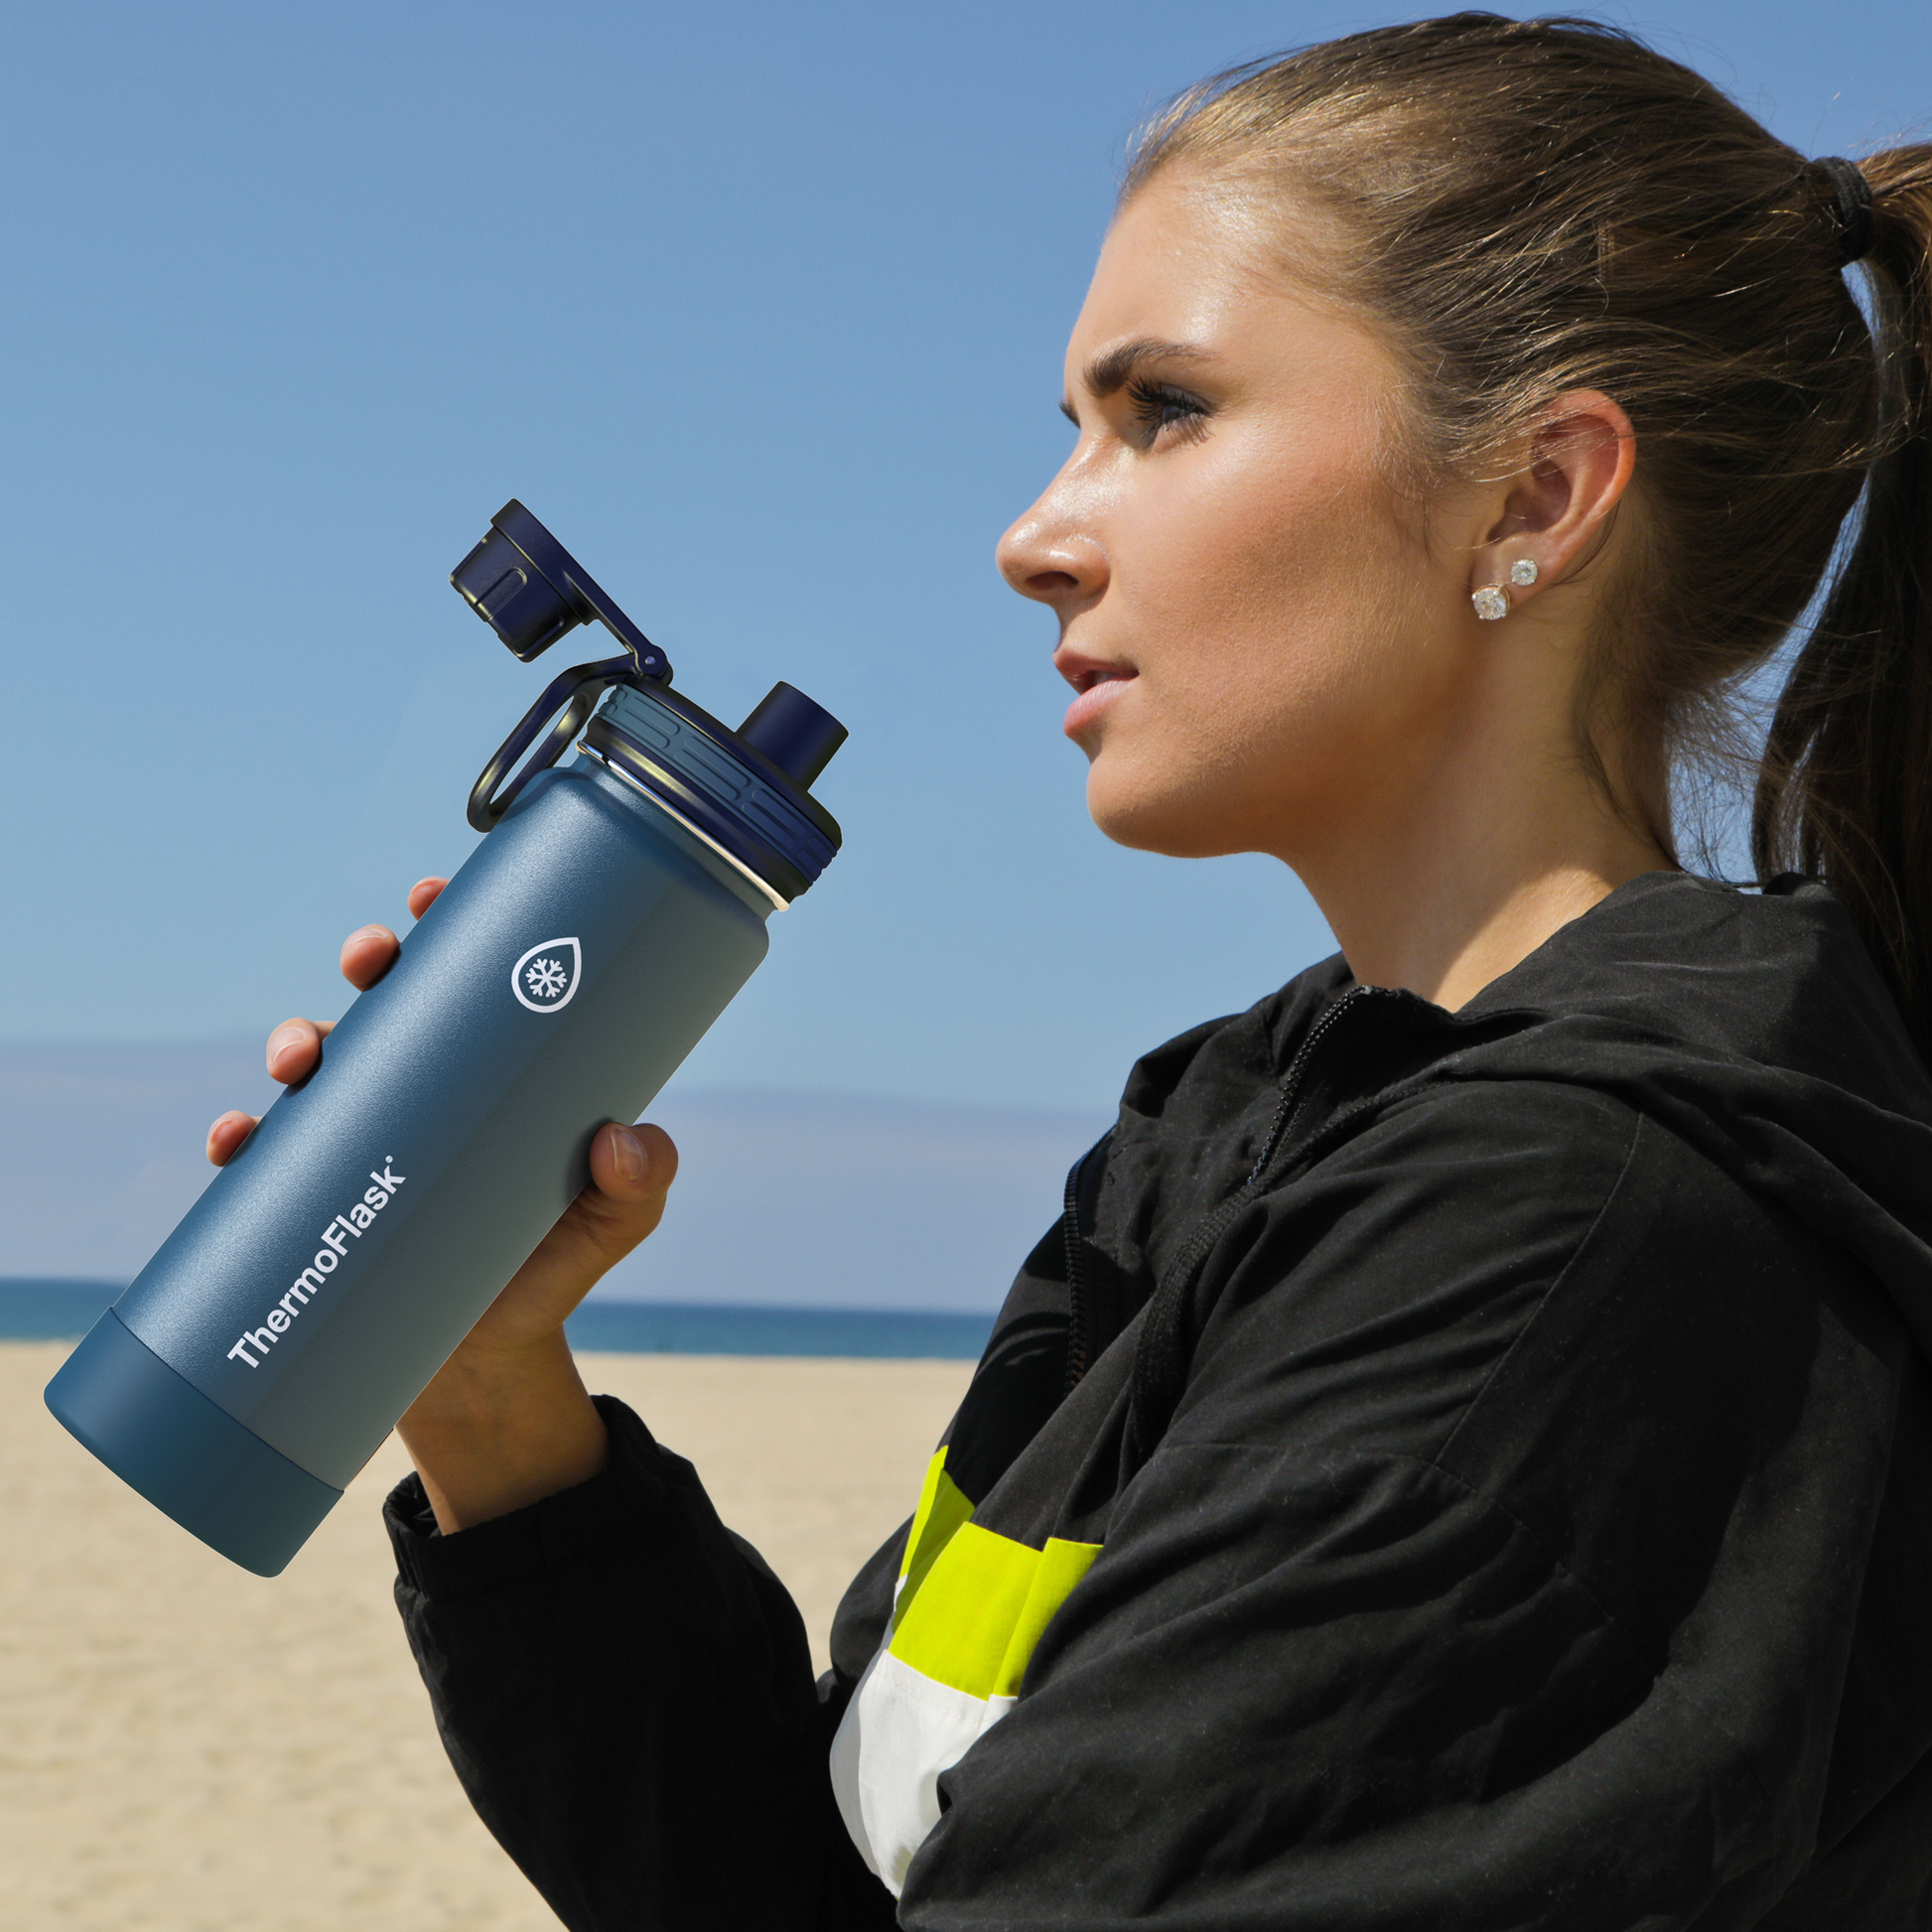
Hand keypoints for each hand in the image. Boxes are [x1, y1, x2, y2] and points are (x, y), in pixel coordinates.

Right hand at [207, 875, 681, 1530]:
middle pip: (383, 1000)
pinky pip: (263, 1159)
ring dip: (296, 1041)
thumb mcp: (616, 1221)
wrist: (489, 1363)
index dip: (443, 924)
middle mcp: (419, 1089)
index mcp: (489, 1070)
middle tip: (371, 959)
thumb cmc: (554, 1264)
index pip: (465, 977)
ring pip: (315, 1064)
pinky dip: (242, 1142)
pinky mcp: (317, 1201)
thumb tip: (625, 1140)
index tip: (432, 893)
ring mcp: (362, 1140)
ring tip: (300, 1058)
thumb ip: (643, 1182)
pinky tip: (236, 1142)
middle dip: (368, 963)